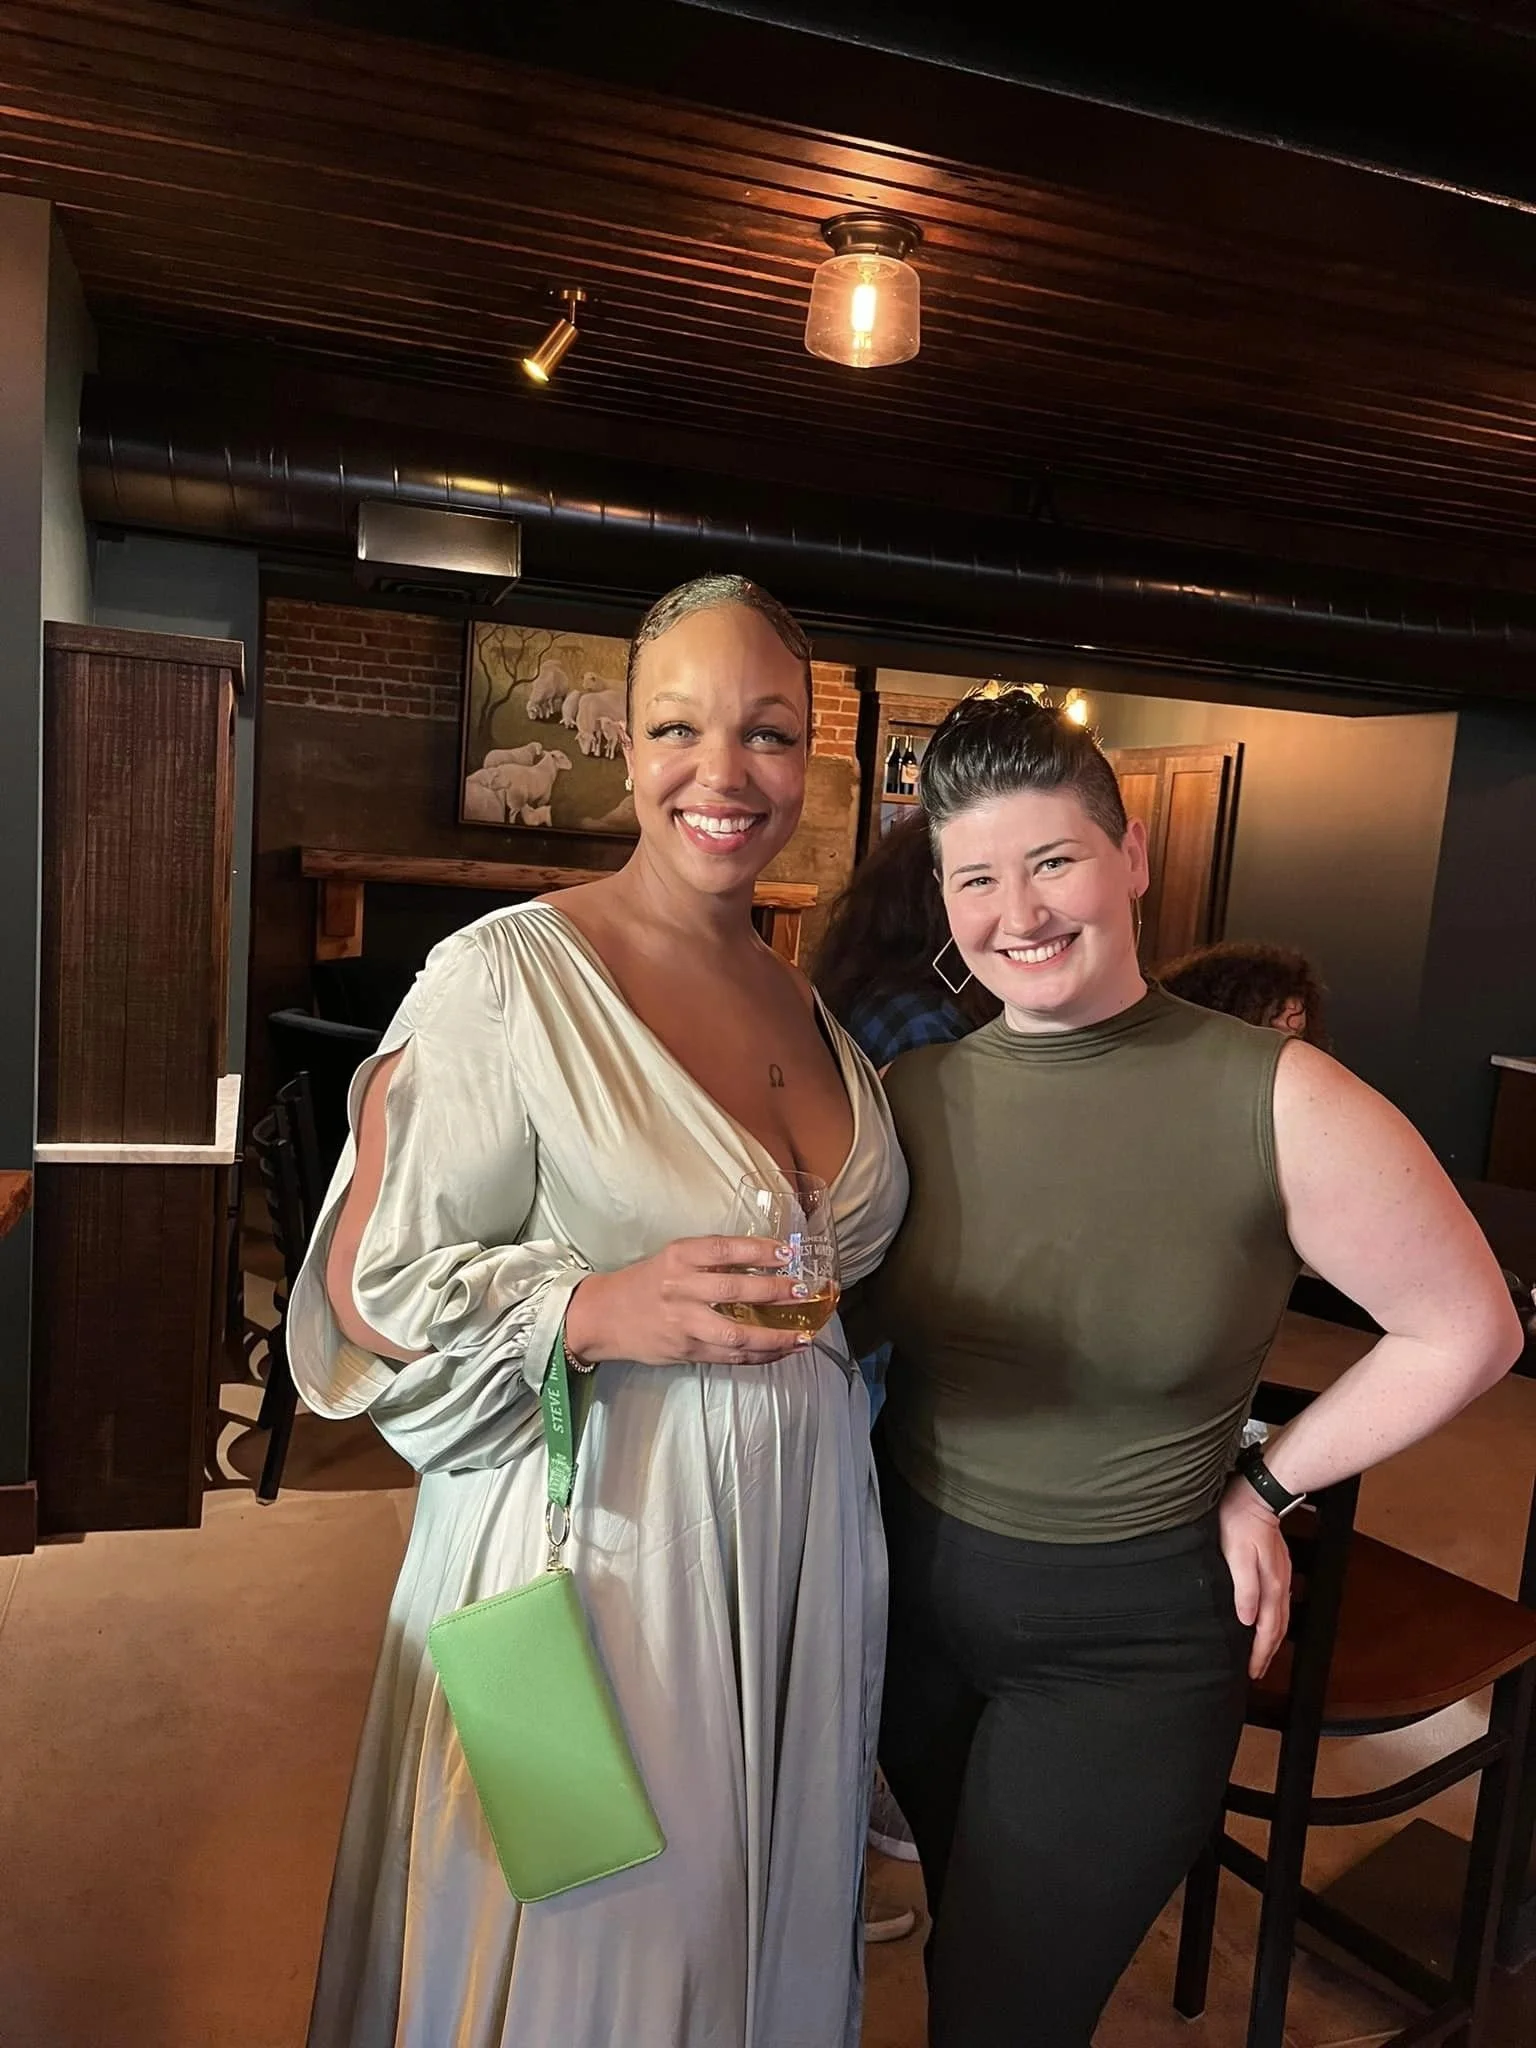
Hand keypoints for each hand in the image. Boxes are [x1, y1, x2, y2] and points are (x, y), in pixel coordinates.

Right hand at [564, 1236, 813, 1367]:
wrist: (602, 1317)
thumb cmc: (644, 1283)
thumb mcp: (671, 1258)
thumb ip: (710, 1260)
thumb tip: (763, 1261)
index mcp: (678, 1257)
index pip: (724, 1250)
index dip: (758, 1251)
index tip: (787, 1253)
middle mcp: (680, 1288)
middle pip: (734, 1291)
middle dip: (775, 1292)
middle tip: (804, 1291)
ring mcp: (683, 1324)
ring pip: (736, 1333)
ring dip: (774, 1337)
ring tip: (803, 1335)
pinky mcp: (686, 1351)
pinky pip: (729, 1356)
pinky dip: (759, 1355)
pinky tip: (781, 1351)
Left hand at [1217, 1476, 1292, 1678]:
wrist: (1257, 1494)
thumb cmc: (1240, 1521)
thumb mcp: (1236, 1554)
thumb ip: (1244, 1588)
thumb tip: (1247, 1620)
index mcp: (1271, 1586)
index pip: (1268, 1630)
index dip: (1259, 1653)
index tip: (1251, 1671)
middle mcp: (1281, 1586)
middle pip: (1278, 1629)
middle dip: (1268, 1653)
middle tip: (1256, 1671)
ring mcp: (1282, 1577)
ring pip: (1280, 1618)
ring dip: (1272, 1639)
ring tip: (1261, 1654)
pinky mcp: (1278, 1569)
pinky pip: (1278, 1605)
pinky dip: (1273, 1621)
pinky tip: (1265, 1622)